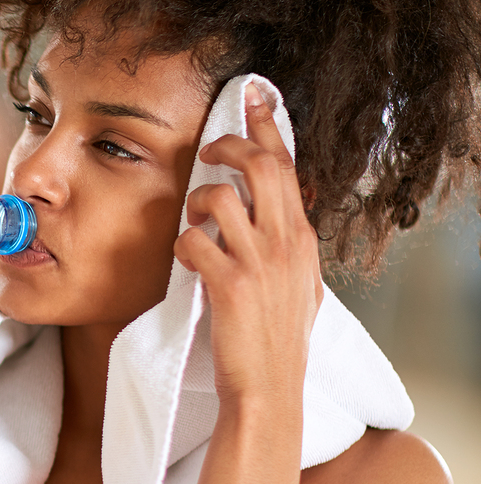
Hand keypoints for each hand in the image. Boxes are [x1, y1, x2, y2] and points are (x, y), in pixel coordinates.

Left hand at [173, 85, 322, 406]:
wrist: (269, 390)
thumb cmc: (275, 341)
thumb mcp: (296, 284)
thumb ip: (285, 246)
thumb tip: (273, 217)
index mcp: (301, 238)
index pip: (287, 165)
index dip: (266, 125)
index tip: (253, 94)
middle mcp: (286, 243)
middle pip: (260, 165)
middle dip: (226, 145)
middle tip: (205, 151)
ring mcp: (260, 263)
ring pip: (221, 197)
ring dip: (196, 201)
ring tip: (192, 220)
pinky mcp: (230, 286)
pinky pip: (194, 241)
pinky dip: (182, 245)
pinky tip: (185, 262)